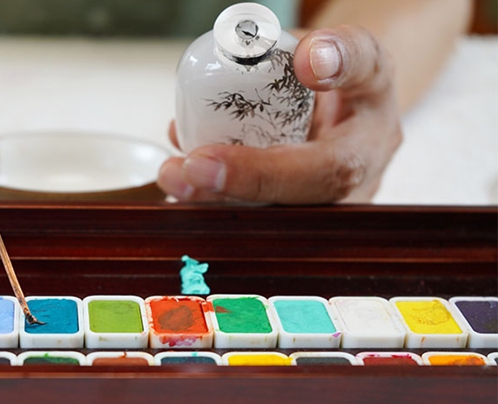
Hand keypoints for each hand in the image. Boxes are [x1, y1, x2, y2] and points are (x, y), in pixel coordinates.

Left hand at [157, 25, 402, 203]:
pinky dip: (209, 193)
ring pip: (258, 216)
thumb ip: (343, 52)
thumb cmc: (357, 81)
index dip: (260, 174)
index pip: (321, 175)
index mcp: (364, 155)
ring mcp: (309, 205)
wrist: (355, 102)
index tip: (204, 161)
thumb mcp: (363, 55)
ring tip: (172, 174)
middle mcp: (341, 193)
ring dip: (208, 199)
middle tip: (176, 172)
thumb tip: (310, 60)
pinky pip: (245, 208)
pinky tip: (182, 174)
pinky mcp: (283, 205)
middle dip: (221, 195)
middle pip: (281, 209)